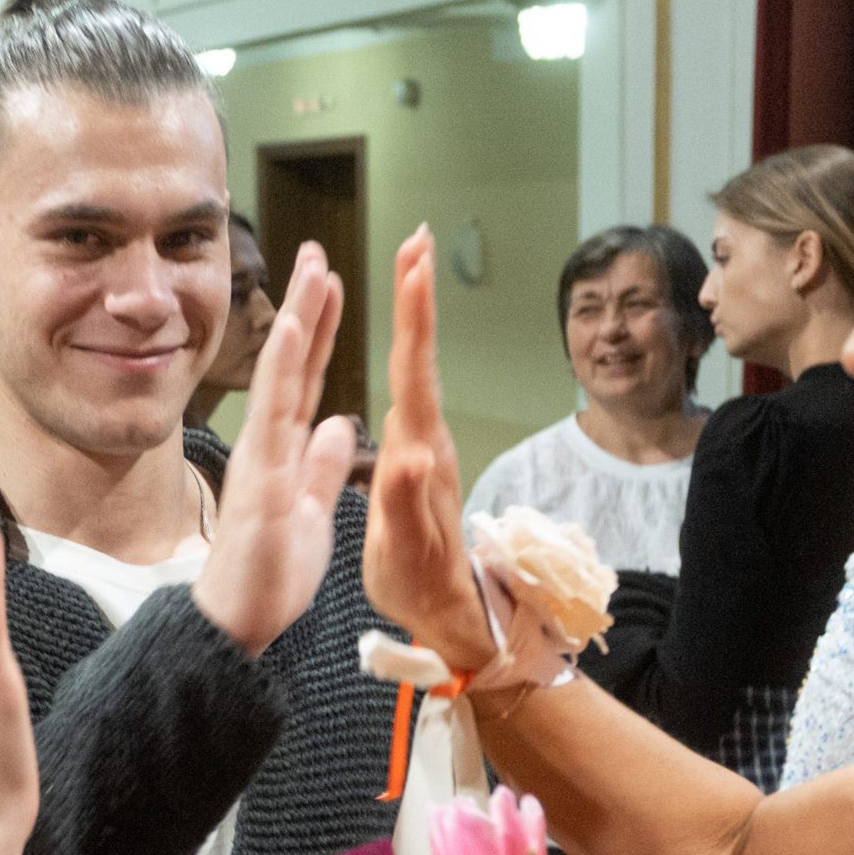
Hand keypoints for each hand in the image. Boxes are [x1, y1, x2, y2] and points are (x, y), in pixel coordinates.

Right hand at [192, 242, 358, 657]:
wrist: (238, 624)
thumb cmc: (268, 575)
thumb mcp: (311, 512)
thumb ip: (322, 468)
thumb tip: (339, 424)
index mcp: (283, 451)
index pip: (305, 378)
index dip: (319, 329)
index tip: (330, 281)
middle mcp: (267, 444)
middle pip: (289, 363)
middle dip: (305, 305)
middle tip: (316, 250)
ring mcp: (261, 459)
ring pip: (279, 377)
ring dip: (296, 321)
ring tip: (311, 271)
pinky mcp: (261, 481)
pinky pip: (274, 417)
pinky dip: (283, 371)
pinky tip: (294, 332)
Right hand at [364, 226, 496, 673]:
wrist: (450, 614)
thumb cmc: (420, 586)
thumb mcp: (407, 552)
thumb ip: (408, 502)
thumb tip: (411, 455)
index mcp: (419, 455)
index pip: (415, 372)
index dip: (413, 316)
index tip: (414, 263)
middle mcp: (428, 442)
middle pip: (421, 357)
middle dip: (418, 297)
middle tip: (417, 240)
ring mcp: (427, 449)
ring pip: (419, 370)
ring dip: (416, 318)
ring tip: (411, 269)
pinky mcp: (421, 459)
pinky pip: (412, 391)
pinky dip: (409, 355)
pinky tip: (403, 343)